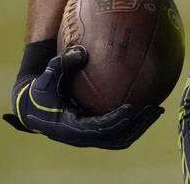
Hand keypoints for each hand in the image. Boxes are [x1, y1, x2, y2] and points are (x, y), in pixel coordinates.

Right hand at [2, 44, 162, 149]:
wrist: (32, 107)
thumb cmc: (40, 90)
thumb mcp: (47, 76)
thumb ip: (62, 63)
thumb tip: (80, 50)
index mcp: (70, 128)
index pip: (98, 129)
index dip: (115, 120)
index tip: (131, 108)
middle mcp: (82, 137)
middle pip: (116, 139)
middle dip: (137, 125)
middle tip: (155, 109)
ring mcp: (90, 138)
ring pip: (120, 139)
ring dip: (140, 127)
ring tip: (157, 110)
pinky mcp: (94, 133)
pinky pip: (118, 133)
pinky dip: (133, 124)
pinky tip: (146, 107)